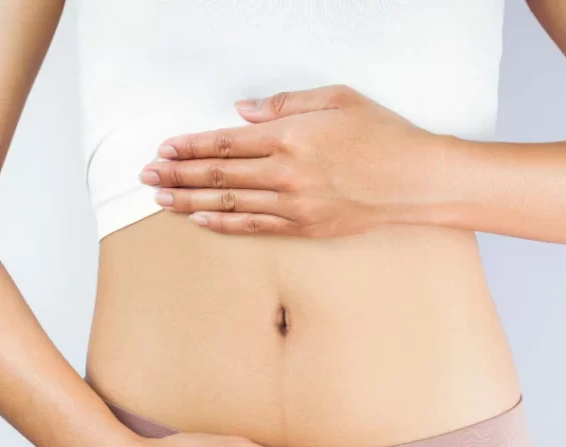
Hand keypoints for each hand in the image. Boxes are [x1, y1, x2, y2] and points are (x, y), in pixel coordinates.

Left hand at [139, 84, 440, 237]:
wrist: (418, 181)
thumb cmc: (384, 135)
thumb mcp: (337, 99)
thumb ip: (283, 104)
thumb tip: (240, 112)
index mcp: (290, 136)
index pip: (225, 143)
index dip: (190, 147)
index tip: (164, 150)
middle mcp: (286, 173)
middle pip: (219, 176)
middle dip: (178, 176)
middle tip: (147, 178)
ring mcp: (294, 205)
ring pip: (229, 204)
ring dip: (190, 202)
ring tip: (162, 201)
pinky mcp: (306, 228)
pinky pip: (255, 228)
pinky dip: (224, 225)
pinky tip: (201, 222)